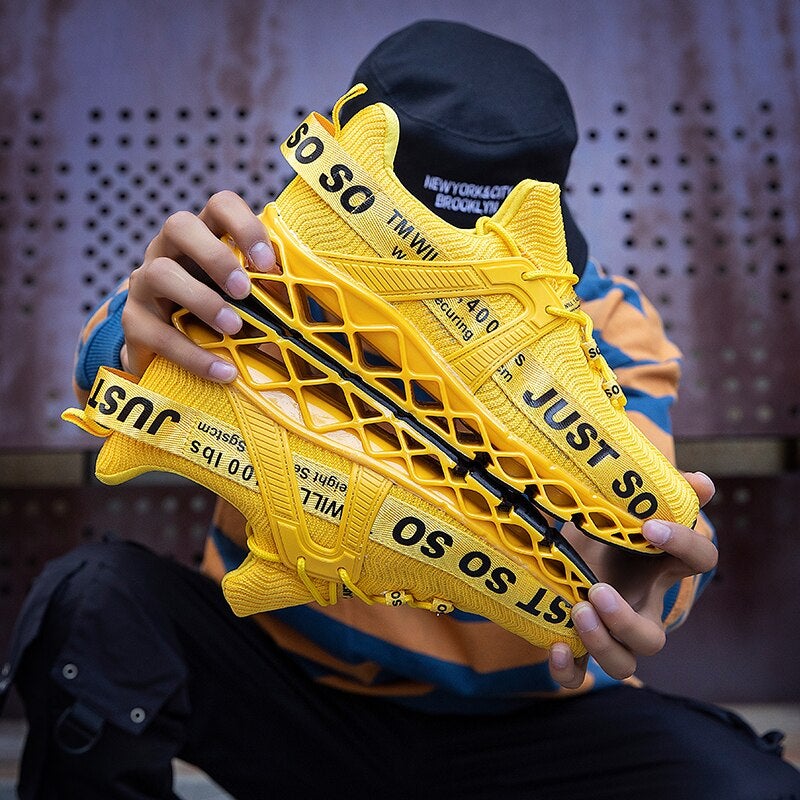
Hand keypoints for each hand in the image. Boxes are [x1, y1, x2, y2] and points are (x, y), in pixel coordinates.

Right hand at [121, 191, 276, 380]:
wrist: (168, 357)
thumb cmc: (217, 317)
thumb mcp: (245, 302)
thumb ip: (267, 295)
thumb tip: (303, 304)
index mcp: (203, 237)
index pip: (220, 206)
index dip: (244, 226)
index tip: (268, 263)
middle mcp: (168, 251)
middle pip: (179, 225)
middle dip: (215, 256)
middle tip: (245, 291)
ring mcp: (144, 284)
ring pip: (160, 273)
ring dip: (202, 300)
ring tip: (233, 328)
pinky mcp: (134, 323)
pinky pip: (159, 334)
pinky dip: (195, 355)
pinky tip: (223, 372)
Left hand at [548, 471, 716, 687]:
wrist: (556, 554)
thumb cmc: (596, 532)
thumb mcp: (617, 509)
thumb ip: (654, 493)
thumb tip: (700, 481)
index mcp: (656, 570)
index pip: (699, 562)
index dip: (684, 546)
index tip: (650, 527)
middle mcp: (639, 609)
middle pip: (653, 639)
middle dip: (625, 620)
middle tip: (596, 589)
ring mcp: (608, 633)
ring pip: (623, 664)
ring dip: (602, 643)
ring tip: (576, 608)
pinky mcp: (576, 647)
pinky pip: (579, 677)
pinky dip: (569, 672)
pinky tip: (557, 646)